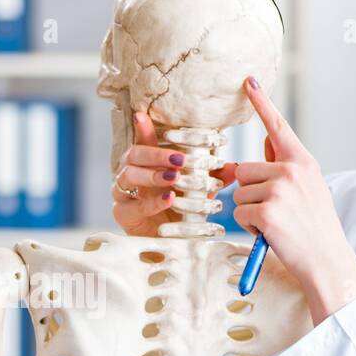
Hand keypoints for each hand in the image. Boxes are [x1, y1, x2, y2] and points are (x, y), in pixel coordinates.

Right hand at [112, 111, 236, 237]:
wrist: (166, 240)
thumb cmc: (178, 209)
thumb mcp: (198, 191)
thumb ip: (212, 178)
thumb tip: (233, 167)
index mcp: (145, 162)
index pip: (142, 141)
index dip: (142, 128)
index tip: (143, 115)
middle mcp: (130, 173)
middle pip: (133, 155)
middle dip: (156, 155)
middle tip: (179, 159)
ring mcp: (123, 193)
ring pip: (128, 176)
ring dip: (153, 175)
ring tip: (174, 178)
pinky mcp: (122, 213)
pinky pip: (132, 205)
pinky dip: (152, 202)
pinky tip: (168, 198)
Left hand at [233, 77, 355, 324]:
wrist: (328, 261)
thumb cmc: (314, 228)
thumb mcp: (308, 189)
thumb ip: (284, 167)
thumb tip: (261, 146)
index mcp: (303, 161)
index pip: (277, 127)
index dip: (261, 103)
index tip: (248, 80)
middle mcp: (292, 169)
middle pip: (243, 169)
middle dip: (249, 193)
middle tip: (274, 212)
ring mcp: (279, 189)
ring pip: (238, 193)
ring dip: (248, 212)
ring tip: (275, 224)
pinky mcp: (267, 210)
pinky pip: (239, 213)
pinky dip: (249, 227)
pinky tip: (270, 234)